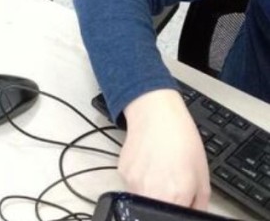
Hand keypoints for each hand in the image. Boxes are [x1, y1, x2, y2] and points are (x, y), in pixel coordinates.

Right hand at [119, 89, 210, 209]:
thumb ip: (199, 203)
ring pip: (143, 199)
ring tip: (160, 171)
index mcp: (174, 197)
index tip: (180, 204)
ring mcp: (132, 183)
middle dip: (165, 203)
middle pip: (155, 210)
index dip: (176, 213)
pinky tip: (149, 163)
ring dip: (152, 193)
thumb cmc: (182, 139)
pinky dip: (141, 180)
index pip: (171, 217)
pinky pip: (132, 184)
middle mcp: (150, 193)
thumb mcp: (202, 175)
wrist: (156, 114)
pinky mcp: (122, 172)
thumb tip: (193, 214)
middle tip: (172, 187)